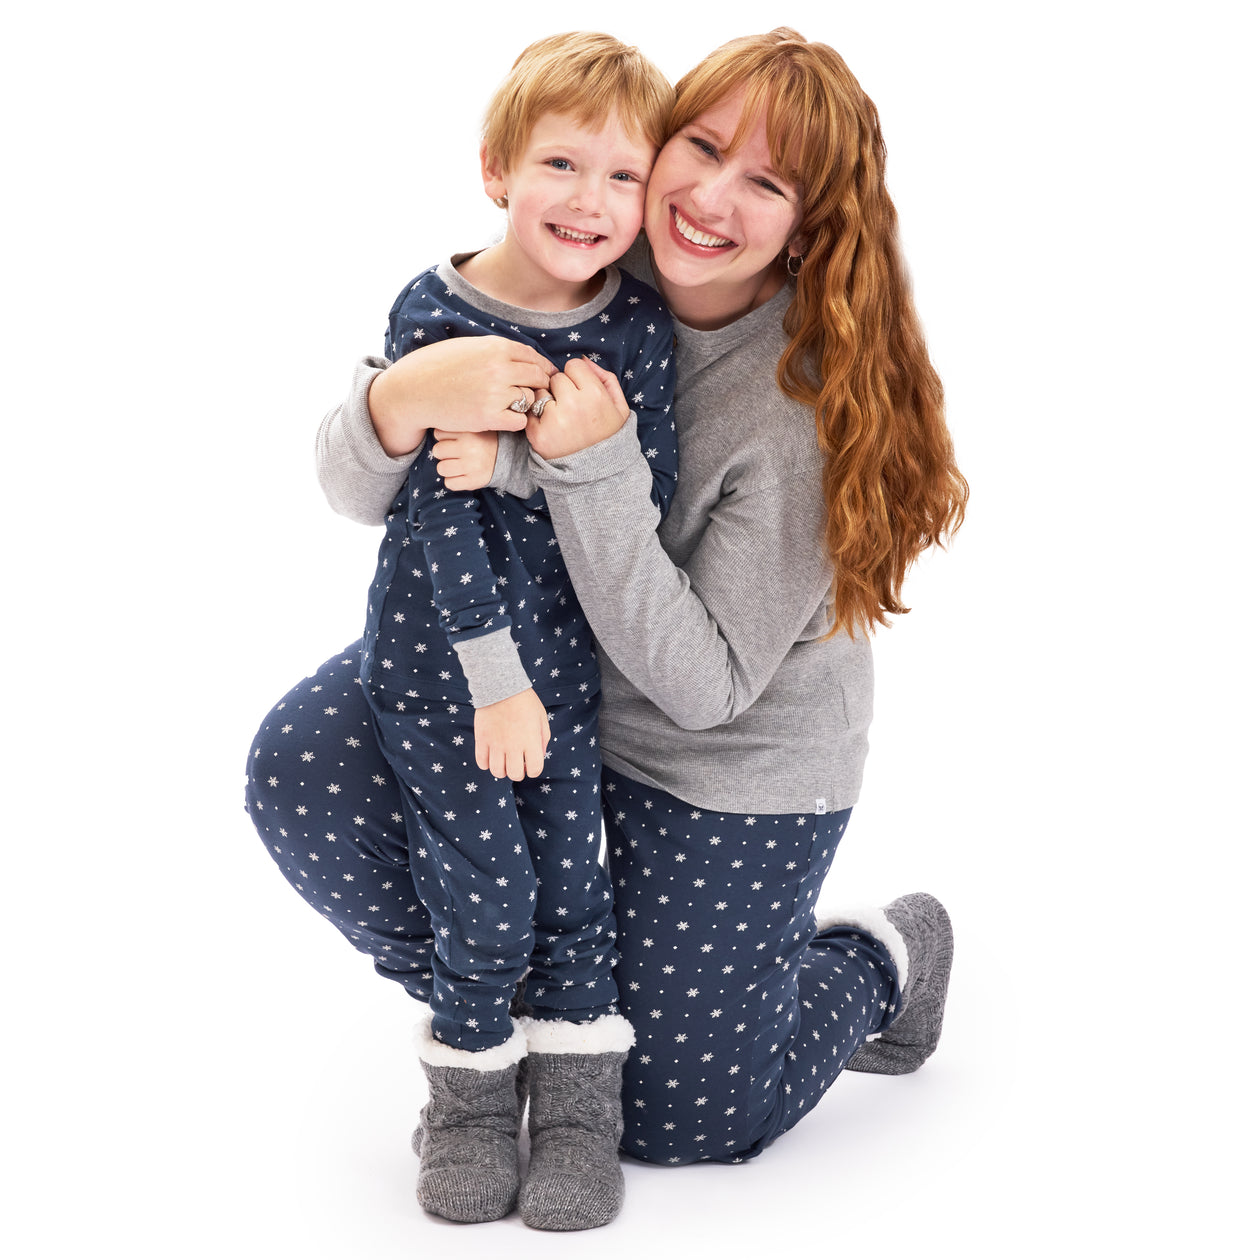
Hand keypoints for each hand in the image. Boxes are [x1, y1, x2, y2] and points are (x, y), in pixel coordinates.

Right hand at [368, 336, 555, 456]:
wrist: (414, 390)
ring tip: (511, 405)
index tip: (544, 376)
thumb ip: (497, 350)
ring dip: (525, 404)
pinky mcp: (489, 417)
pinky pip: (520, 421)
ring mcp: (495, 393)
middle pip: (538, 378)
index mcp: (496, 347)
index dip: (543, 368)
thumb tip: (525, 357)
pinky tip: (505, 418)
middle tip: (532, 393)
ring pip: (530, 399)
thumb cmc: (439, 366)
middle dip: (539, 386)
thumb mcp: (470, 346)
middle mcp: (499, 368)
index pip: (534, 357)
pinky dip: (516, 421)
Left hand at [432, 429, 497, 491]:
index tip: (453, 439)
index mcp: (469, 432)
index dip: (444, 437)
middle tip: (454, 453)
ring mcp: (471, 466)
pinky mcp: (473, 482)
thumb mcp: (474, 426)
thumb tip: (432, 428)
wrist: (507, 458)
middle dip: (443, 453)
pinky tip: (461, 475)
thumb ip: (456, 424)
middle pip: (437, 451)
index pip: (438, 434)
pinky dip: (453, 481)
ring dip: (446, 468)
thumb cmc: (484, 441)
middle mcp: (469, 449)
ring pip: (441, 468)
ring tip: (457, 465)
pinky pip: (449, 484)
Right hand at [474, 689, 549, 779]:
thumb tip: (538, 756)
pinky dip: (486, 763)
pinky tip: (491, 755)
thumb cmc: (525, 701)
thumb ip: (543, 739)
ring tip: (503, 759)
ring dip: (502, 769)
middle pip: (514, 775)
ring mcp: (495, 744)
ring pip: (496, 772)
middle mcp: (513, 746)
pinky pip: (481, 762)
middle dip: (517, 772)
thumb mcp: (542, 718)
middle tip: (517, 762)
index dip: (534, 770)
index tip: (531, 762)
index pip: (535, 770)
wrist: (501, 686)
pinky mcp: (481, 739)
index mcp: (531, 741)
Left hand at [525, 357, 630, 459]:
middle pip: (556, 377)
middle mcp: (573, 405)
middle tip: (570, 407)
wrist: (597, 474)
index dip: (577, 377)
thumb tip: (584, 359)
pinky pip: (530, 411)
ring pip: (541, 392)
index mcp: (594, 395)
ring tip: (560, 417)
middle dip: (562, 388)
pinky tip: (551, 427)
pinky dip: (537, 417)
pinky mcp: (536, 434)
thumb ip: (606, 378)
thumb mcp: (619, 407)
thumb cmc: (608, 437)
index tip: (580, 391)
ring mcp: (553, 420)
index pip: (574, 365)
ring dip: (547, 400)